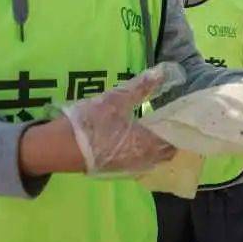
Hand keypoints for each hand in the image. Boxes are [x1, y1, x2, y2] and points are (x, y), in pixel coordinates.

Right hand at [61, 69, 176, 174]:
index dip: (182, 126)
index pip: (175, 139)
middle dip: (174, 136)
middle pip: (168, 151)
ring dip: (161, 145)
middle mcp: (142, 160)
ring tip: (162, 124)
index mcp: (145, 144)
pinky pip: (143, 162)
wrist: (56, 148)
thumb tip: (162, 72)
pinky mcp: (118, 170)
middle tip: (175, 117)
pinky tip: (142, 136)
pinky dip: (148, 151)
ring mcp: (129, 168)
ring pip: (155, 158)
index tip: (186, 113)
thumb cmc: (88, 123)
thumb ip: (140, 87)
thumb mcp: (114, 100)